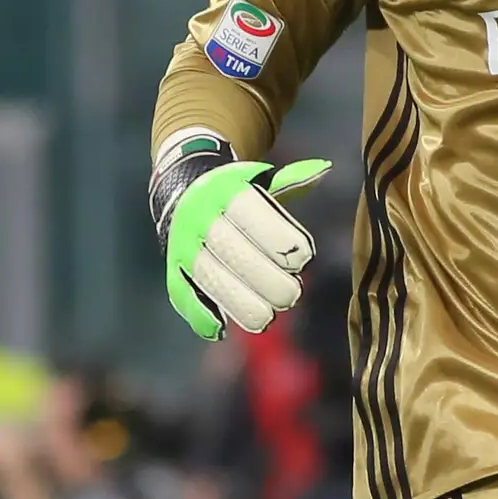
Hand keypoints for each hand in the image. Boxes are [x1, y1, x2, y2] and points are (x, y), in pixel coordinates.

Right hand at [152, 139, 330, 339]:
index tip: (304, 259)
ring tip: (267, 318)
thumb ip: (292, 181)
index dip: (278, 237)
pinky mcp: (174, 269)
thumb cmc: (238, 193)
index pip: (250, 214)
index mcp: (224, 191)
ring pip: (209, 277)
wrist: (183, 192)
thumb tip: (323, 169)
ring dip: (238, 301)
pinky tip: (221, 329)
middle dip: (265, 278)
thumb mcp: (260, 180)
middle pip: (232, 252)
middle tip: (292, 295)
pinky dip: (199, 314)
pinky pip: (182, 294)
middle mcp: (199, 217)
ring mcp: (183, 246)